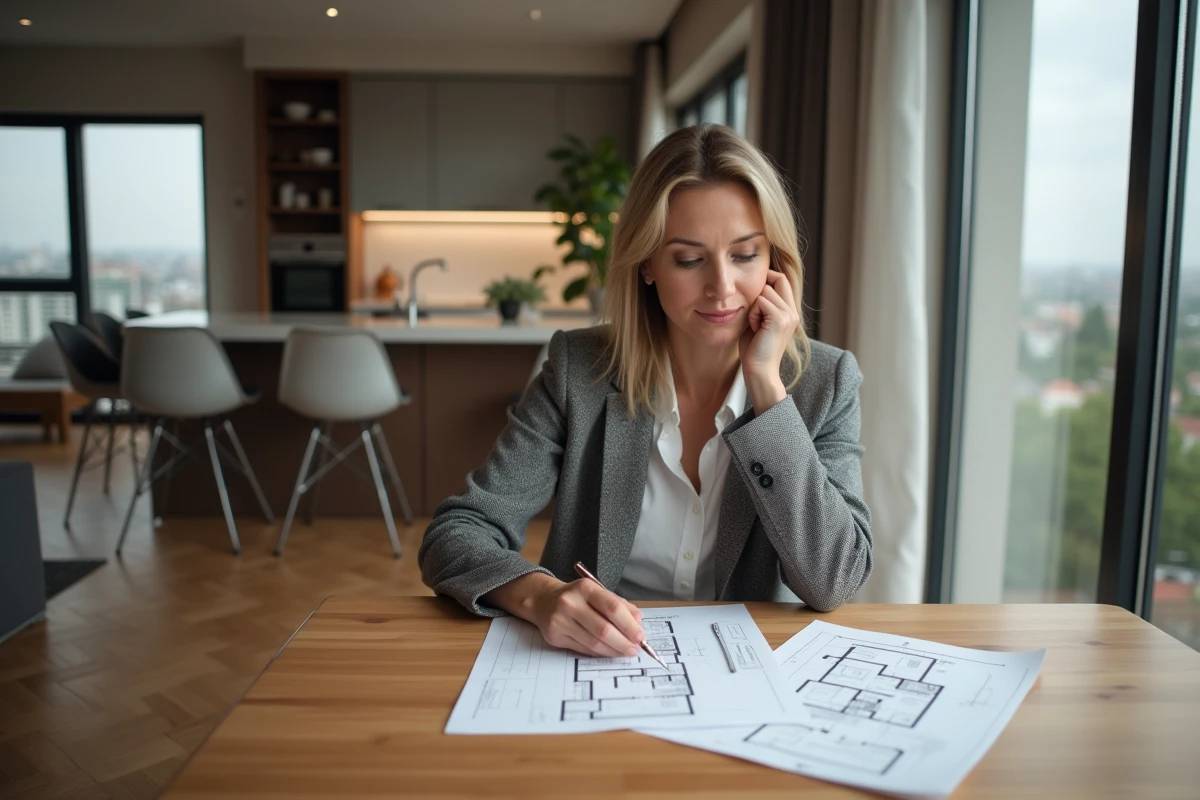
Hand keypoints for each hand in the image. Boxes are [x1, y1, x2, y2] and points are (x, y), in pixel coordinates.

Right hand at [529, 577, 644, 657]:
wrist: (543, 600)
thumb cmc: (577, 597)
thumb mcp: (597, 593)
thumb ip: (619, 605)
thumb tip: (638, 622)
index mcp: (585, 588)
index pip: (612, 608)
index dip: (629, 625)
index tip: (640, 636)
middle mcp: (570, 603)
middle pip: (604, 629)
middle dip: (623, 642)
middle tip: (634, 649)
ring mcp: (561, 620)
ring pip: (594, 643)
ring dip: (613, 650)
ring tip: (625, 652)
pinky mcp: (555, 636)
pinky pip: (583, 649)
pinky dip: (599, 652)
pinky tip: (608, 652)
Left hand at [739, 269, 799, 413]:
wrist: (759, 371)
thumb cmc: (754, 350)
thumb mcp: (759, 322)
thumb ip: (761, 305)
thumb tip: (755, 287)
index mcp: (790, 312)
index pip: (783, 280)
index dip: (768, 277)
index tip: (752, 288)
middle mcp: (793, 312)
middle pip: (778, 279)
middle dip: (760, 289)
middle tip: (754, 313)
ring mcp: (789, 315)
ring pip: (765, 291)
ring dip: (754, 307)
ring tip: (755, 325)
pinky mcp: (780, 319)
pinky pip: (761, 302)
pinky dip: (753, 314)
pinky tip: (754, 328)